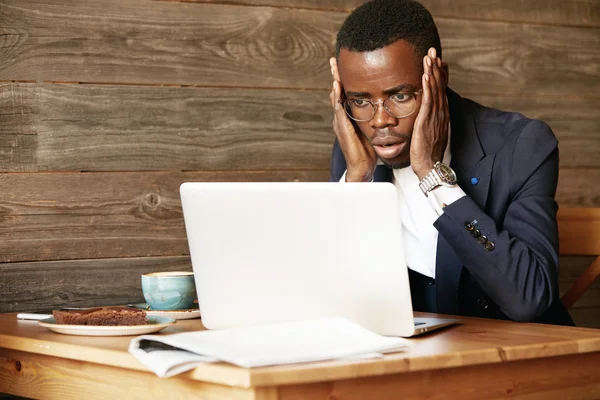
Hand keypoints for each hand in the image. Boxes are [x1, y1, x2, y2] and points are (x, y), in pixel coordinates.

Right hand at [329, 57, 376, 181]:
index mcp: (348, 116)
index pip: (345, 93)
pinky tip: (337, 85)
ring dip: (334, 81)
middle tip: (334, 59)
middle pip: (337, 91)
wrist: (362, 167)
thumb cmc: (367, 151)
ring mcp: (340, 122)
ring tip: (333, 67)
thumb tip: (384, 107)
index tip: (344, 64)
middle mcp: (341, 117)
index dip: (344, 79)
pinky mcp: (342, 127)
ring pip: (335, 97)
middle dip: (335, 75)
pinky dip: (337, 96)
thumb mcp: (371, 129)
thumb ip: (373, 117)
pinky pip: (339, 108)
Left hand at [410, 47, 449, 179]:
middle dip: (436, 67)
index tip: (438, 59)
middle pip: (439, 86)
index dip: (439, 73)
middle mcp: (439, 113)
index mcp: (440, 114)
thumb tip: (424, 109)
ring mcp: (434, 117)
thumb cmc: (427, 151)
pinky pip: (427, 102)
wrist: (429, 165)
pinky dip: (427, 88)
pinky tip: (425, 77)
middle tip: (433, 50)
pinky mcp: (426, 123)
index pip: (440, 89)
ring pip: (434, 91)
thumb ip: (428, 118)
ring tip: (429, 57)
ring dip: (431, 73)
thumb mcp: (429, 130)